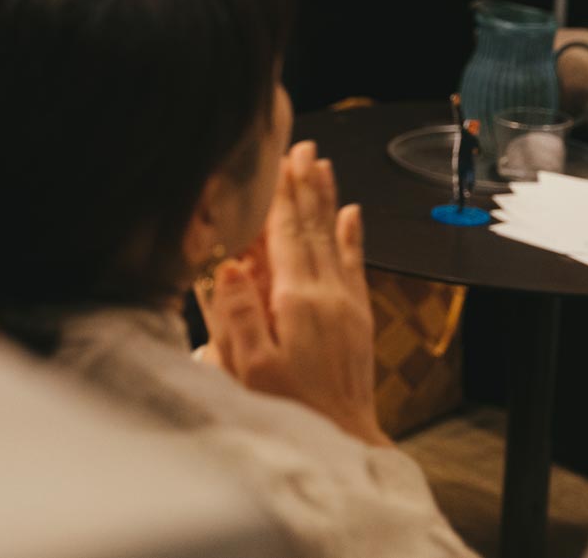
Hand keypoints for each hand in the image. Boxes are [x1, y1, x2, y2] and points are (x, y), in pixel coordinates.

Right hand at [198, 141, 388, 447]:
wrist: (345, 441)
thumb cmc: (291, 411)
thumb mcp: (250, 368)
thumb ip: (239, 314)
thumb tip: (229, 266)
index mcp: (298, 301)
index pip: (285, 234)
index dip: (279, 195)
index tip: (275, 160)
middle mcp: (328, 294)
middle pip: (312, 226)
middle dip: (303, 184)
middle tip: (299, 146)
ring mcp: (347, 304)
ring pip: (334, 237)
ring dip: (326, 198)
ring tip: (321, 164)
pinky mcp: (357, 318)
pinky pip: (355, 265)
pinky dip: (352, 235)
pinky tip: (351, 213)